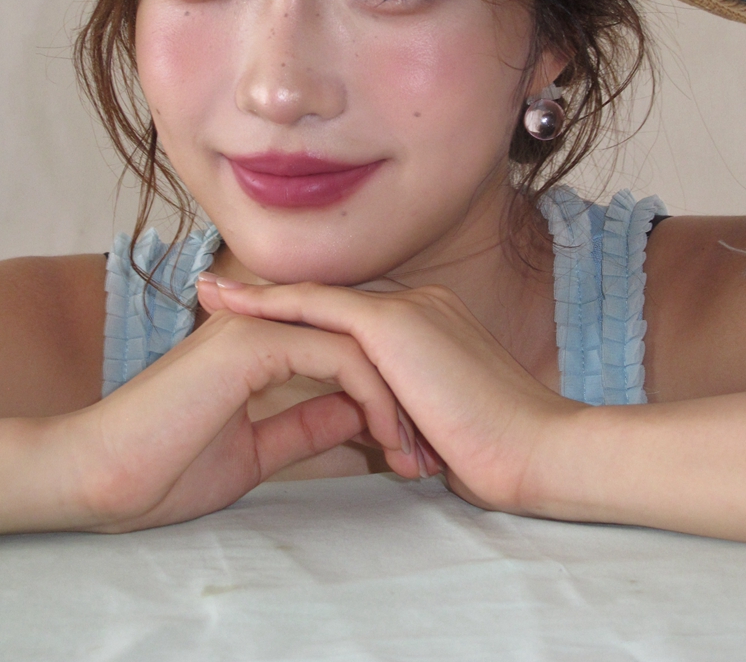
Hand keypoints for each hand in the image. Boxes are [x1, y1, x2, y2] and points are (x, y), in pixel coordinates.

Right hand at [57, 305, 416, 533]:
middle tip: (430, 449)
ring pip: (360, 342)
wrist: (106, 478)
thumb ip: (305, 425)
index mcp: (265, 345)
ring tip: (414, 453)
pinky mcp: (254, 342)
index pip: (347, 351)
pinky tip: (386, 438)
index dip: (386, 395)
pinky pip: (338, 355)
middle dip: (404, 393)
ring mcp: (259, 327)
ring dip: (397, 398)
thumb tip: (356, 415)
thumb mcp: (259, 450)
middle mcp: (266, 325)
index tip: (414, 446)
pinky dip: (372, 395)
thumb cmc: (168, 468)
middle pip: (363, 340)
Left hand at [198, 279, 578, 513]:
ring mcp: (406, 309)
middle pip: (325, 302)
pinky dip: (273, 306)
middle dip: (266, 299)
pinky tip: (233, 306)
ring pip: (317, 299)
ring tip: (209, 296)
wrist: (536, 451)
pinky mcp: (396, 324)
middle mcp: (416, 305)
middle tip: (212, 293)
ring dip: (258, 297)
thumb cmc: (495, 452)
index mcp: (427, 326)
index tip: (253, 317)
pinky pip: (319, 309)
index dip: (298, 317)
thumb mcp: (439, 423)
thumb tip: (380, 430)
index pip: (349, 318)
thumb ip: (406, 411)